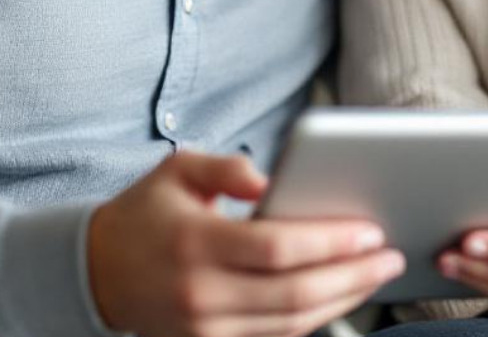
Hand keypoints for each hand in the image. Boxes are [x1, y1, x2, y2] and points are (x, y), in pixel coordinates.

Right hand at [88, 151, 404, 336]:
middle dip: (352, 276)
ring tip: (377, 274)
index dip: (329, 241)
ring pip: (291, 323)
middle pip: (294, 294)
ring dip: (342, 301)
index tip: (370, 230)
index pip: (276, 249)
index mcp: (195, 244)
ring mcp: (205, 329)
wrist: (97, 272)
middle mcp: (200, 294)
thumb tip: (270, 178)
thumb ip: (226, 167)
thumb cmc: (147, 212)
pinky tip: (340, 296)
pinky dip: (313, 320)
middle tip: (391, 256)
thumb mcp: (177, 170)